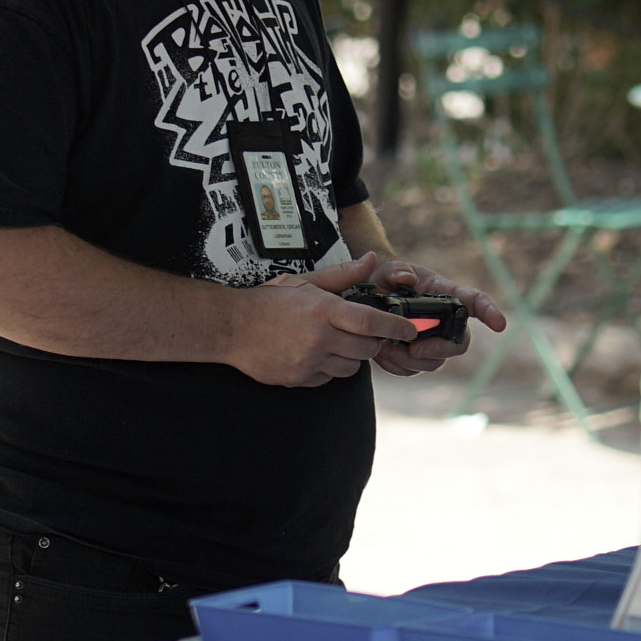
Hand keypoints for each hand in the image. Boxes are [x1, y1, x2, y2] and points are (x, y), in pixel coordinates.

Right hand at [226, 253, 416, 387]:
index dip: (395, 327)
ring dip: (353, 356)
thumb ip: (342, 275)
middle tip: (368, 334)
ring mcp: (309, 361)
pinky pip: (329, 378)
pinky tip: (317, 354)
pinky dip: (331, 368)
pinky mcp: (300, 378)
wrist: (231, 327)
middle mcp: (318, 337)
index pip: (370, 322)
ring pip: (351, 367)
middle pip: (366, 349)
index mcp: (322, 310)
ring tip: (337, 342)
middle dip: (374, 342)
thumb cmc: (269, 302)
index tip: (409, 328)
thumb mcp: (305, 282)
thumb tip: (371, 261)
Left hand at [366, 259, 506, 376]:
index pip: (474, 301)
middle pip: (459, 343)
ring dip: (411, 361)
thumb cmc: (385, 278)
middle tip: (413, 349)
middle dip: (439, 350)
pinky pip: (412, 371)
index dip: (490, 312)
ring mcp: (432, 342)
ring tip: (386, 347)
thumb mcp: (387, 268)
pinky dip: (396, 366)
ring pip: (434, 362)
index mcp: (445, 294)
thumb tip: (407, 278)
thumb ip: (396, 269)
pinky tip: (381, 352)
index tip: (499, 324)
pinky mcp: (414, 357)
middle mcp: (445, 322)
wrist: (367, 297)